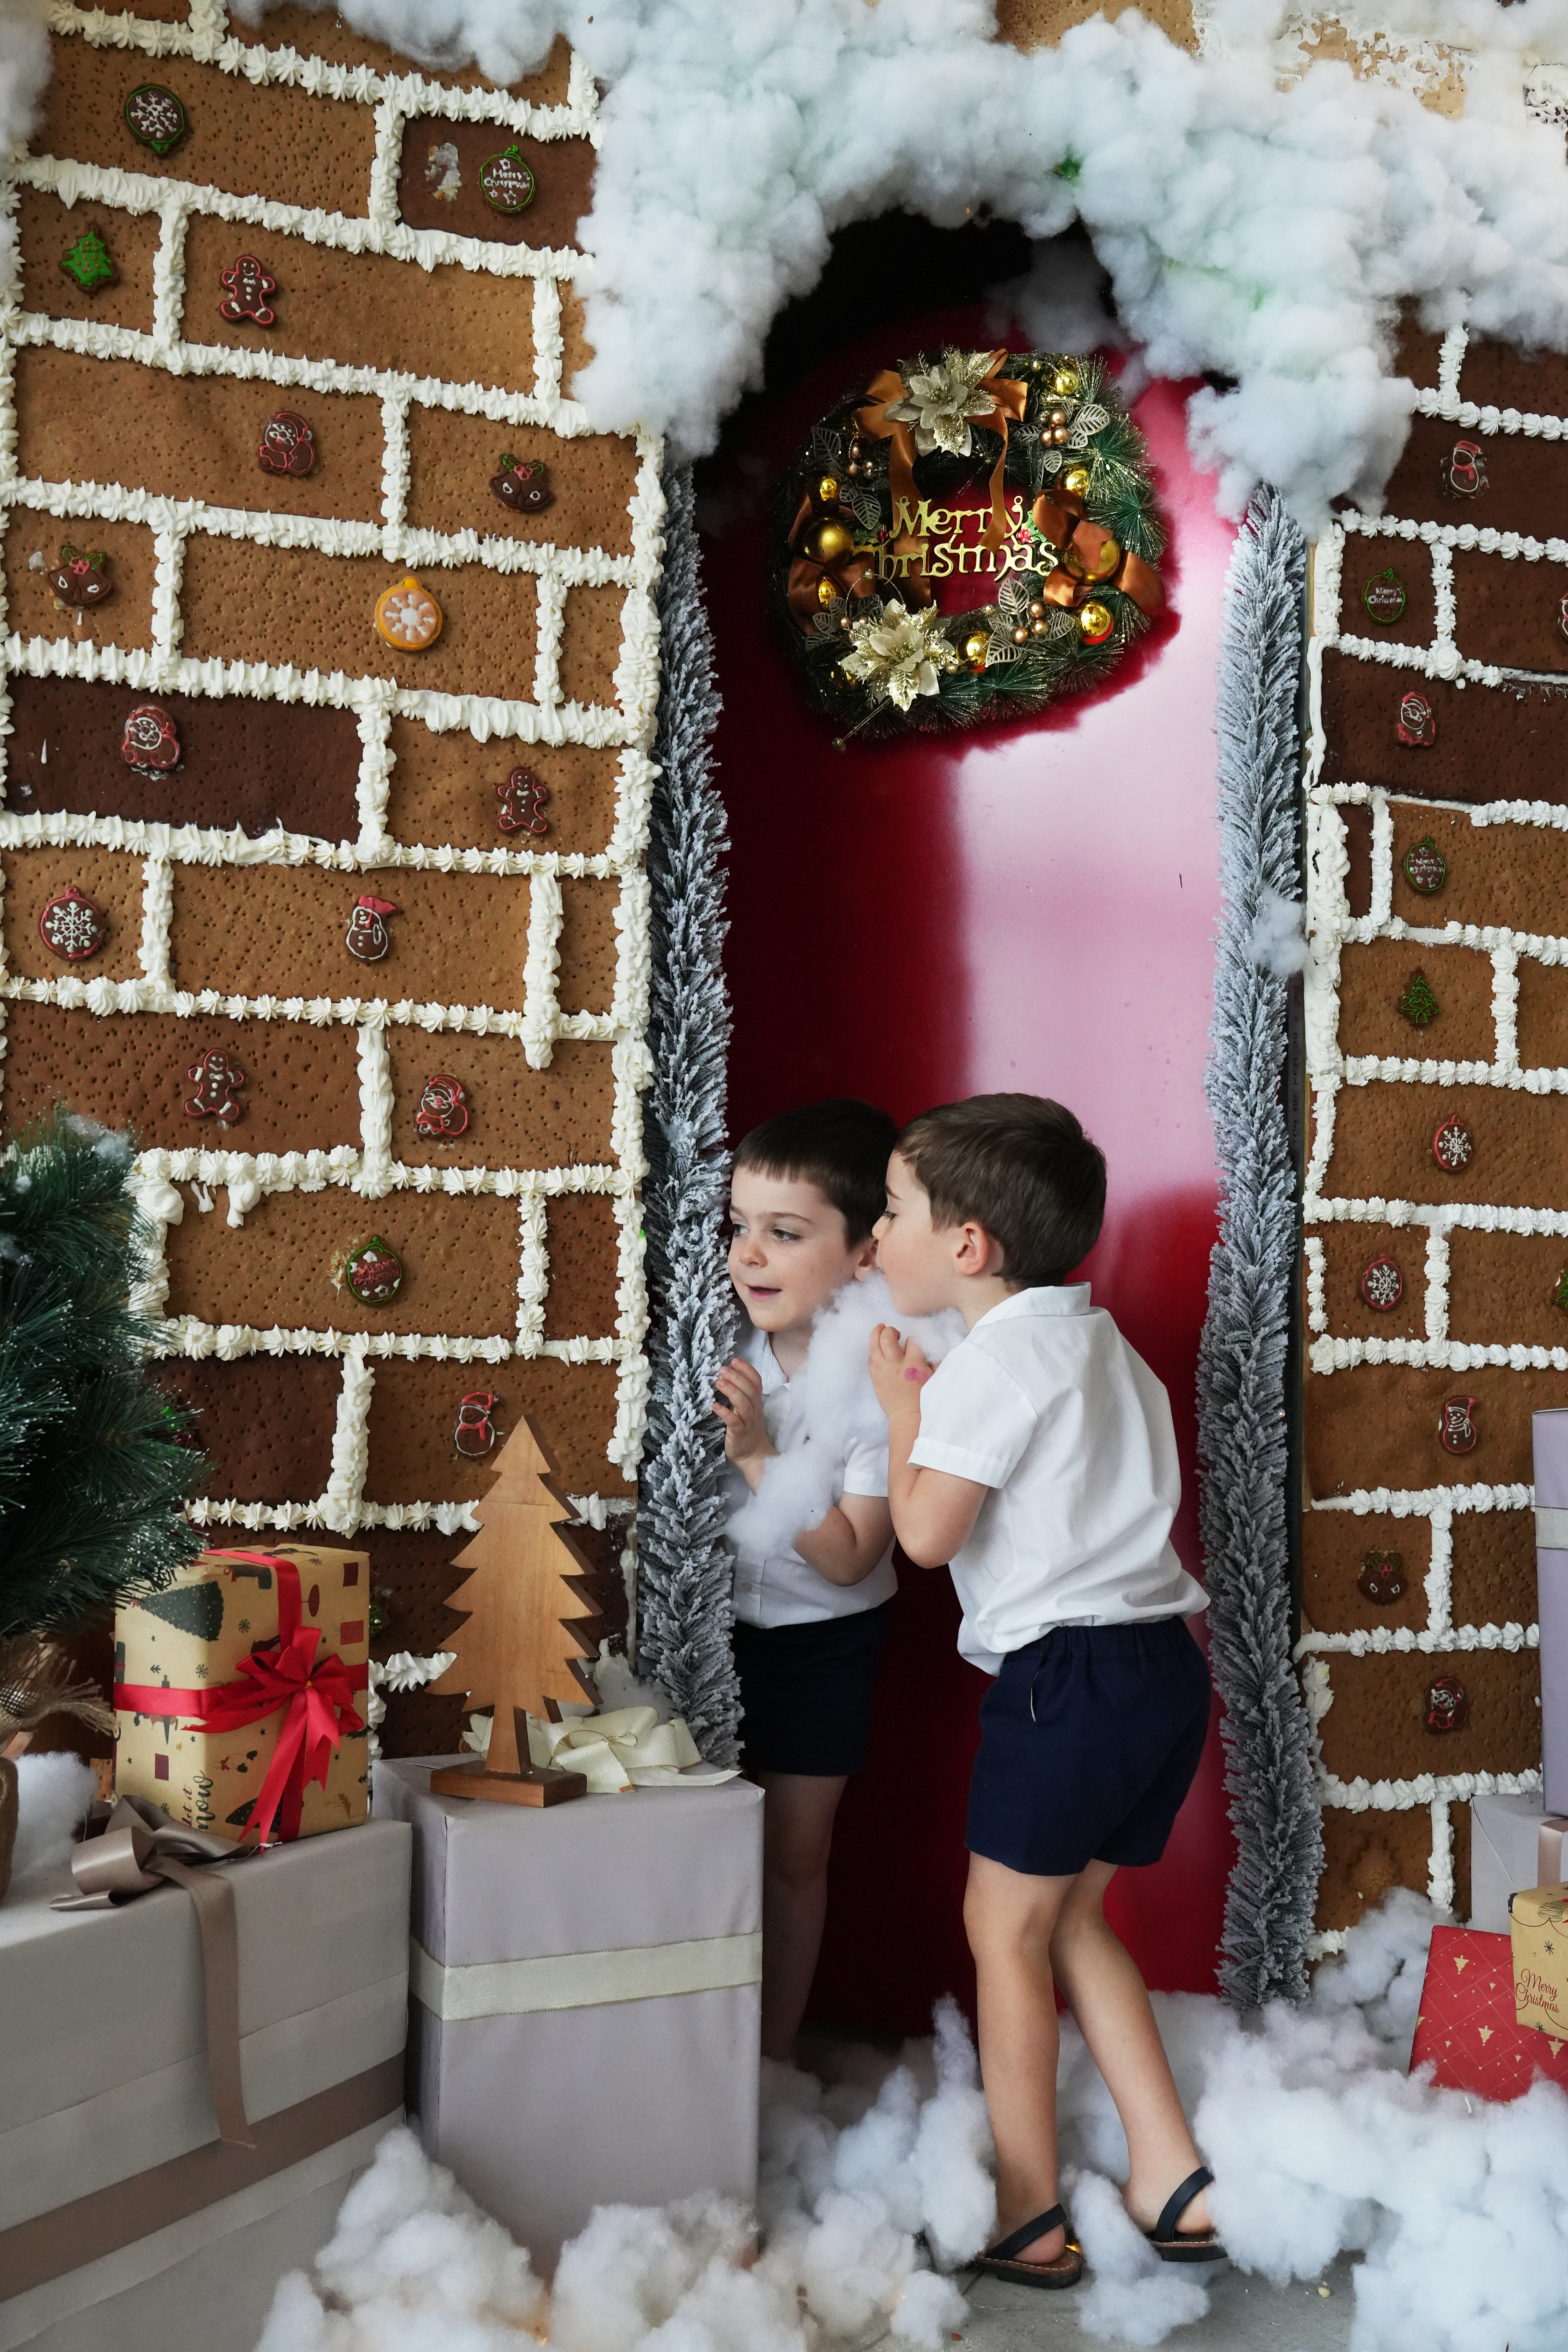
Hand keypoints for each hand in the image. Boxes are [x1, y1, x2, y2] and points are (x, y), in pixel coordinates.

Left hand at [714, 1357, 774, 1471]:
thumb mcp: (746, 1410)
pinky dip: (725, 1413)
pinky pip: (734, 1422)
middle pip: (750, 1390)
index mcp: (755, 1402)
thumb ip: (739, 1395)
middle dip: (737, 1377)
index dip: (747, 1370)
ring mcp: (747, 1422)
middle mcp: (753, 1410)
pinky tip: (715, 1406)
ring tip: (719, 1382)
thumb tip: (724, 1377)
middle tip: (722, 1369)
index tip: (734, 1360)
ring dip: (732, 1392)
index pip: (756, 1382)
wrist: (753, 1455)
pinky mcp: (739, 1434)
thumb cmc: (746, 1429)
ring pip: (744, 1404)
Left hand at [868, 1324, 932, 1415]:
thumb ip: (933, 1364)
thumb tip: (928, 1354)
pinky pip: (871, 1359)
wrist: (907, 1416)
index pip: (911, 1341)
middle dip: (890, 1330)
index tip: (912, 1344)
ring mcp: (883, 1370)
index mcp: (914, 1363)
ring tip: (879, 1328)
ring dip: (876, 1334)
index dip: (912, 1340)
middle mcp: (896, 1364)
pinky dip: (873, 1351)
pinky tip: (877, 1349)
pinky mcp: (875, 1378)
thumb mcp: (934, 1379)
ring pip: (874, 1345)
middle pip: (887, 1338)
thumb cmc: (923, 1400)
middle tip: (893, 1331)